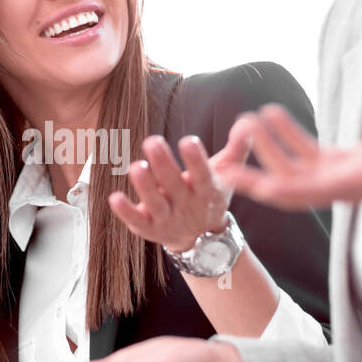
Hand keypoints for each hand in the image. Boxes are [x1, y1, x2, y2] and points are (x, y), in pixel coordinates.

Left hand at [110, 128, 251, 252]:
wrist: (202, 239)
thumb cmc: (210, 195)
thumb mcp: (228, 173)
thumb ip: (238, 147)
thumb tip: (248, 122)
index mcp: (207, 191)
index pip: (202, 175)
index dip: (196, 160)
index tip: (188, 140)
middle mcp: (187, 206)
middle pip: (174, 186)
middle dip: (163, 165)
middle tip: (152, 141)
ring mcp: (168, 219)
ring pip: (155, 204)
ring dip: (145, 187)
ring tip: (136, 166)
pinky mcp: (150, 229)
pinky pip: (137, 222)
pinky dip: (126, 212)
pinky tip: (114, 198)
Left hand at [216, 105, 361, 211]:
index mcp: (351, 188)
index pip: (302, 193)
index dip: (268, 186)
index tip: (237, 179)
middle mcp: (338, 187)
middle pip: (287, 183)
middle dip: (257, 170)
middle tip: (228, 150)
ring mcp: (337, 175)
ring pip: (293, 165)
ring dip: (268, 146)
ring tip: (247, 118)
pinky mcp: (340, 162)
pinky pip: (306, 151)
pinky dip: (287, 134)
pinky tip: (272, 112)